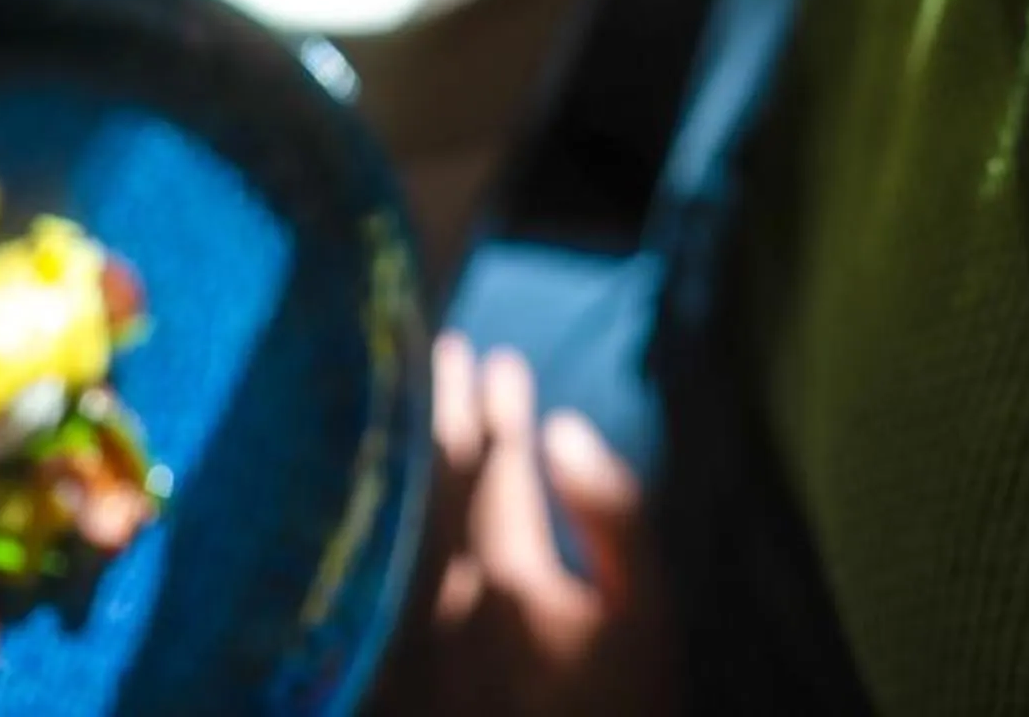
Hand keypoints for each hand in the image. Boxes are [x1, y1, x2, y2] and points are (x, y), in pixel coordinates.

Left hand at [375, 337, 671, 716]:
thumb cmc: (623, 714)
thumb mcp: (648, 619)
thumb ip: (615, 517)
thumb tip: (565, 429)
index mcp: (507, 585)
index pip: (490, 471)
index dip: (495, 411)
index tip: (500, 358)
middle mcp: (441, 606)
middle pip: (428, 483)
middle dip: (440, 411)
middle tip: (443, 348)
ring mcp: (407, 643)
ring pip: (396, 523)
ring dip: (408, 455)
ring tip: (412, 402)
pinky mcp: (390, 674)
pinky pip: (380, 574)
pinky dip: (391, 519)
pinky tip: (393, 494)